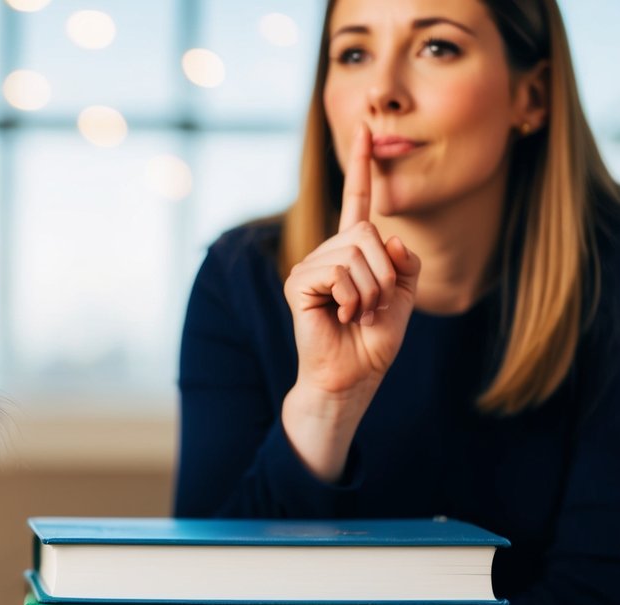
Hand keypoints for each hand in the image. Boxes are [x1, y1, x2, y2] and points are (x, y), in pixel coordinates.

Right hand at [279, 123, 420, 481]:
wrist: (352, 375)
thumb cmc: (374, 340)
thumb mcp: (404, 295)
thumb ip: (404, 261)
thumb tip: (386, 237)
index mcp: (353, 250)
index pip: (357, 202)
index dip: (362, 167)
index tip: (365, 130)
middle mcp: (328, 252)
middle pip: (367, 234)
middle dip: (385, 274)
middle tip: (374, 306)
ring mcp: (310, 266)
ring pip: (356, 253)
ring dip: (370, 291)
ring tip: (357, 315)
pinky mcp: (299, 284)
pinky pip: (338, 273)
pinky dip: (351, 299)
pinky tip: (340, 317)